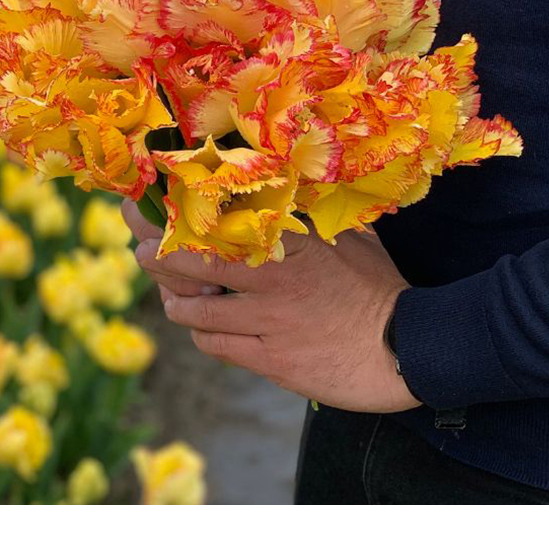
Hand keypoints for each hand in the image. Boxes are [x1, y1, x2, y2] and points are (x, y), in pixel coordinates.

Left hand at [128, 205, 420, 412]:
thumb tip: (285, 189)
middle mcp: (271, 275)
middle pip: (191, 261)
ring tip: (172, 296)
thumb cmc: (377, 287)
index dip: (173, 213)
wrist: (408, 348)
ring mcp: (269, 319)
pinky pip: (216, 344)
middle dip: (154, 254)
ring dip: (174, 302)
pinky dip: (202, 334)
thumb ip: (308, 218)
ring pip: (194, 309)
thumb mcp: (347, 239)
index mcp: (288, 239)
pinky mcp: (271, 359)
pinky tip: (204, 326)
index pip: (216, 220)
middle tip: (140, 250)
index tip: (145, 204)